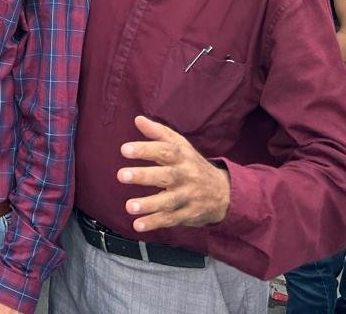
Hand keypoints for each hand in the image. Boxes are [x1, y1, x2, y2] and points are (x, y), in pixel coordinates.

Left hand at [118, 115, 230, 231]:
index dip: (145, 149)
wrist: (224, 192)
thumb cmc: (192, 164)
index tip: (124, 150)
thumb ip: (158, 133)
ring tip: (129, 206)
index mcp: (182, 156)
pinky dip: (155, 223)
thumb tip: (138, 119)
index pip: (164, 150)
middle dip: (143, 176)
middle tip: (121, 175)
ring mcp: (188, 196)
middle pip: (166, 175)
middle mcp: (186, 176)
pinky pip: (171, 219)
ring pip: (169, 201)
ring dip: (149, 204)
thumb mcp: (180, 146)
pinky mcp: (189, 214)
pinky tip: (137, 225)